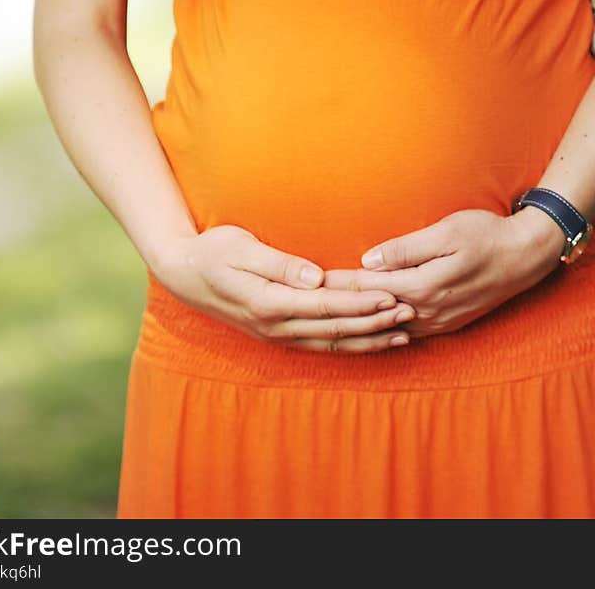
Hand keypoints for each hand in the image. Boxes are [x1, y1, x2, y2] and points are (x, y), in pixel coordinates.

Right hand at [151, 225, 414, 353]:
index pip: (325, 306)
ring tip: (404, 334)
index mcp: (269, 302)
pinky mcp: (279, 336)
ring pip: (332, 344)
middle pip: (335, 329)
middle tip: (410, 313)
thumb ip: (280, 264)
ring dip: (369, 340)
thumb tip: (316, 277)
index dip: (360, 303)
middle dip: (375, 323)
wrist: (183, 275)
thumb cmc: (213, 251)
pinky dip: (350, 346)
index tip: (390, 295)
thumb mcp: (241, 247)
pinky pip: (321, 346)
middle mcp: (276, 326)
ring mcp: (277, 335)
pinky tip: (373, 342)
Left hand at [322, 207, 565, 339]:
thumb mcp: (447, 231)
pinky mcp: (447, 323)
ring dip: (358, 320)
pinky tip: (366, 324)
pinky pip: (405, 330)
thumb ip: (406, 248)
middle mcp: (428, 312)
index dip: (336, 284)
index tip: (309, 281)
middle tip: (305, 300)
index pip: (367, 288)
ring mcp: (439, 322)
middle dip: (339, 306)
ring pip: (387, 326)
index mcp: (424, 287)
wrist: (526, 256)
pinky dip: (381, 326)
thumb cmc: (486, 233)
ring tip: (327, 315)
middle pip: (372, 311)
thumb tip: (369, 259)